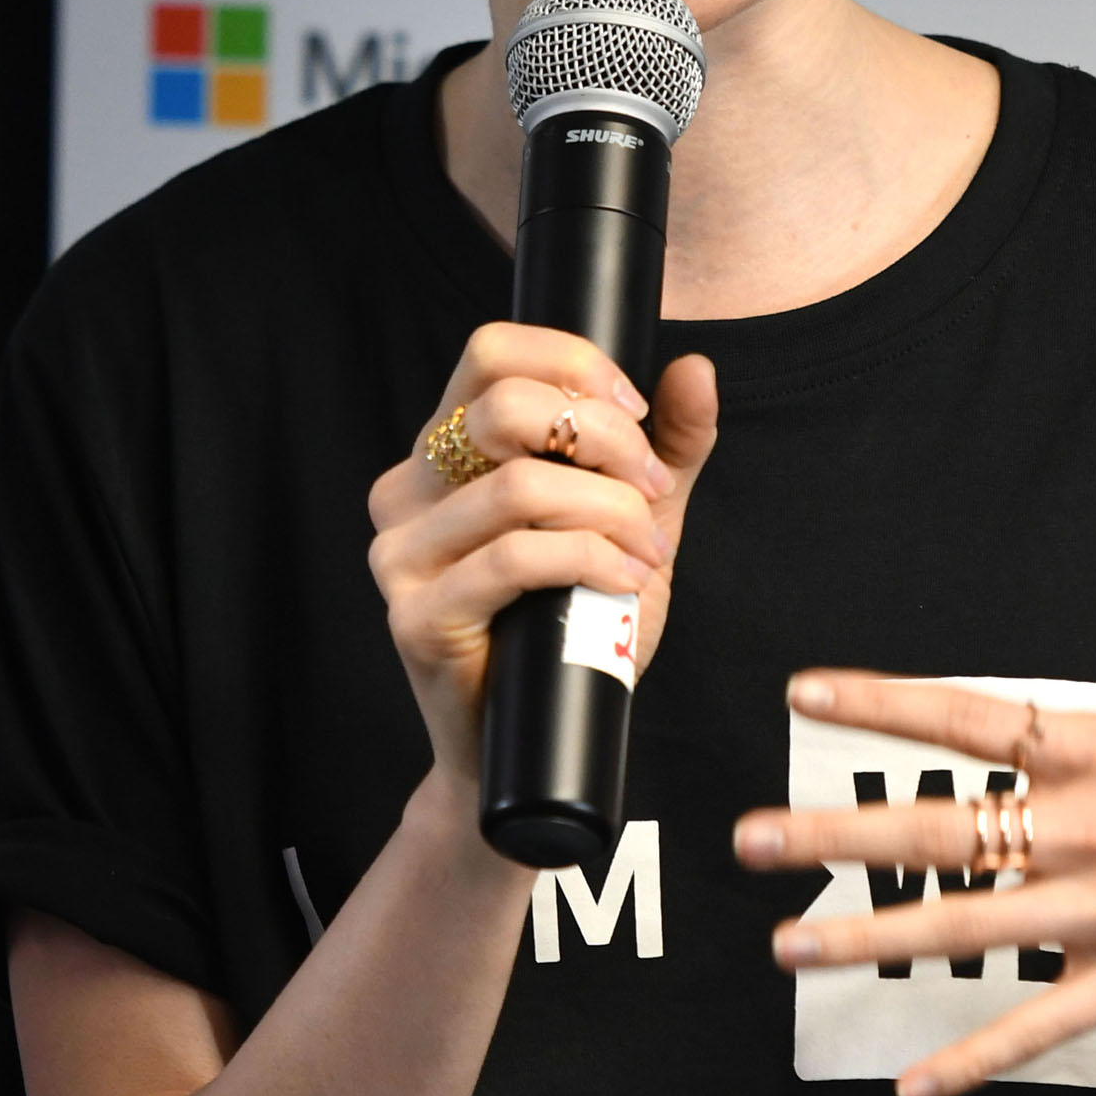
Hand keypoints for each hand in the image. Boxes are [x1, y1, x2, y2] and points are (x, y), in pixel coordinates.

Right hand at [369, 326, 717, 783]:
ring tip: (647, 549)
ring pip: (520, 488)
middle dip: (605, 440)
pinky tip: (628, 581)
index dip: (573, 364)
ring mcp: (401, 556)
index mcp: (444, 451)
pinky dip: (591, 560)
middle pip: (504, 407)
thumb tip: (695, 369)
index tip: (636, 412)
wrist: (541, 743)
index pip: (489, 352)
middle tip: (652, 490)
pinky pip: (515, 559)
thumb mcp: (632, 520)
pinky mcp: (417, 616)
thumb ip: (666, 447)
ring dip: (609, 512)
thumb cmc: (576, 626)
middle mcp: (406, 491)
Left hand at [733, 503, 1095, 1095]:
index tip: (803, 693)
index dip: (885, 702)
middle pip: (945, 827)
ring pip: (969, 928)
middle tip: (747, 840)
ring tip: (787, 947)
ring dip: (871, 940)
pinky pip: (1042, 1024)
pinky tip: (911, 1083)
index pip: (977, 716)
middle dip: (839, 832)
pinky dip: (976, 1056)